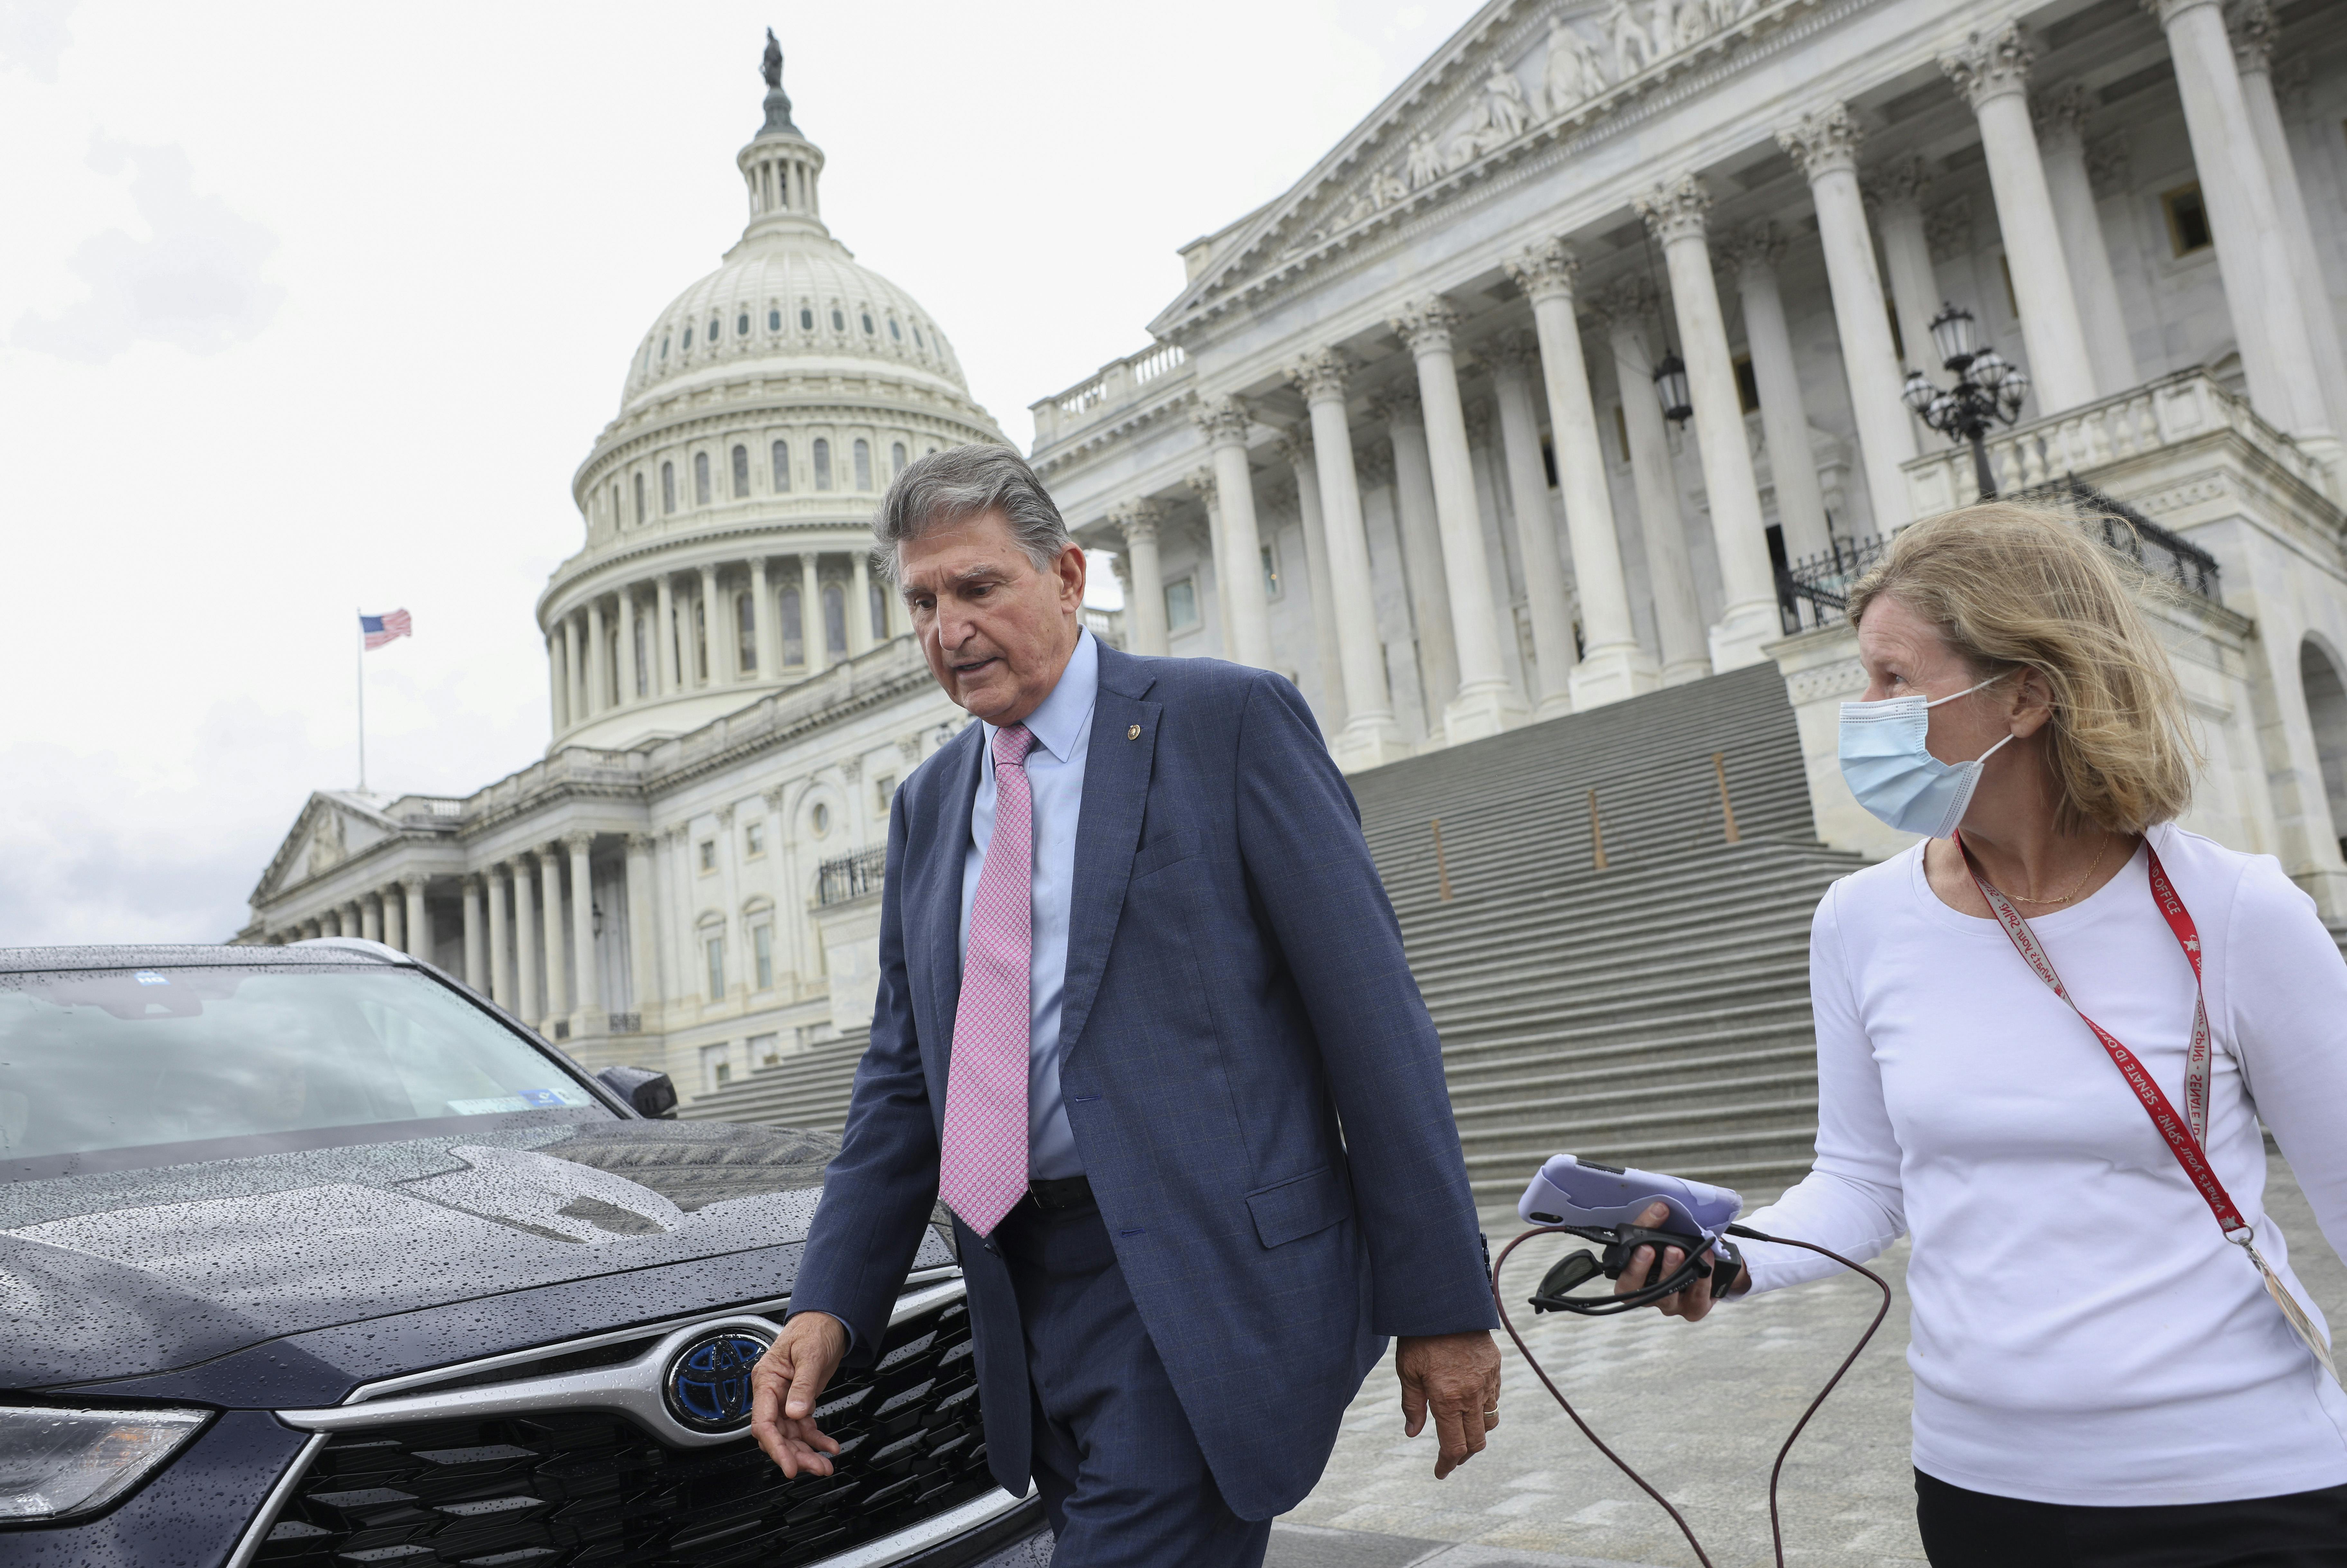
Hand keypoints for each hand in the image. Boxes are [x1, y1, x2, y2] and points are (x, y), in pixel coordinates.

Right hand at [750, 1311, 848, 1477]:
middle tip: (815, 1468)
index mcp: (767, 1379)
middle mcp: (773, 1392)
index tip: (789, 1465)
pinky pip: (805, 1428)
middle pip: (777, 1434)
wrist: (830, 1320)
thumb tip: (795, 1412)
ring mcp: (786, 1398)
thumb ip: (803, 1385)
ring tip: (825, 1464)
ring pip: (791, 1435)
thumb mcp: (810, 1355)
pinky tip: (829, 1447)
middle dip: (794, 1454)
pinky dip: (816, 1439)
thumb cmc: (814, 1329)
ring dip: (807, 1452)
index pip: (764, 1422)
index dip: (775, 1447)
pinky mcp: (800, 1401)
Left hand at [1396, 1330, 1502, 1477]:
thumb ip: (1412, 1405)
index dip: (1447, 1464)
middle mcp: (1472, 1395)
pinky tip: (1469, 1405)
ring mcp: (1487, 1382)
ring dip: (1476, 1434)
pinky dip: (1483, 1410)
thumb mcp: (1407, 1371)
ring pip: (1489, 1422)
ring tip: (1461, 1434)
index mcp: (1448, 1399)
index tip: (1440, 1473)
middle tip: (1450, 1459)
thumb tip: (1412, 1433)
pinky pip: (1494, 1399)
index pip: (1454, 1447)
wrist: (1445, 1302)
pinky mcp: (1495, 1369)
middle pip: (1476, 1442)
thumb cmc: (1420, 1337)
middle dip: (1463, 1456)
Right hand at [1614, 1200, 1725, 1322]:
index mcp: (1633, 1280)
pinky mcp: (1693, 1309)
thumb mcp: (1660, 1236)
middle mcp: (1649, 1297)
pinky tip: (1705, 1259)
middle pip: (1638, 1293)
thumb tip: (1659, 1208)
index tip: (1640, 1245)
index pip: (1623, 1277)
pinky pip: (1696, 1299)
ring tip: (1678, 1250)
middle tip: (1649, 1248)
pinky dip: (1702, 1279)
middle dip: (1642, 1269)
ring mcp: (1670, 1305)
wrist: (1706, 1263)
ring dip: (1671, 1271)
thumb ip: (1653, 1226)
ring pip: (1666, 1296)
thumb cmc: (1675, 1248)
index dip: (1629, 1265)